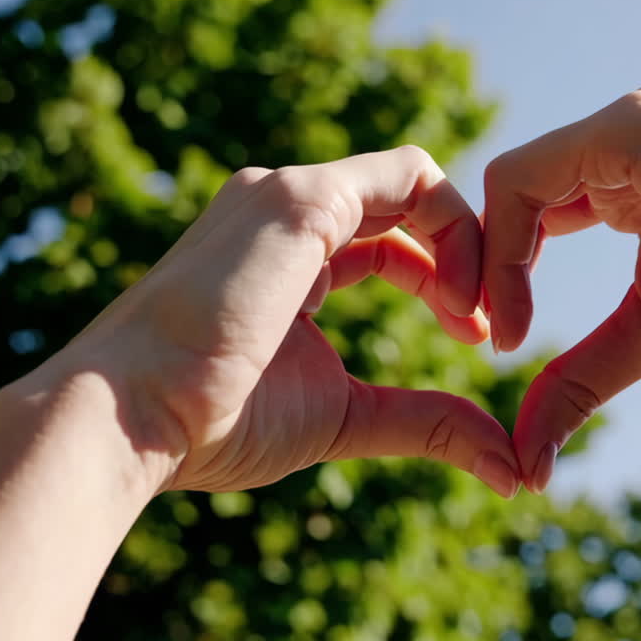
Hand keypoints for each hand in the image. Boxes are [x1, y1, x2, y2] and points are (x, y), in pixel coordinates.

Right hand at [34, 147, 520, 497]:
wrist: (134, 417)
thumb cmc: (213, 423)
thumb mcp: (343, 415)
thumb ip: (423, 421)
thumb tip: (506, 464)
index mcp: (285, 256)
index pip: (384, 240)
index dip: (441, 280)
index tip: (473, 336)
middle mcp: (284, 210)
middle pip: (405, 206)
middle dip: (462, 260)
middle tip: (485, 328)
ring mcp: (287, 195)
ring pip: (412, 180)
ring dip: (464, 242)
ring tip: (473, 315)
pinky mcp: (298, 199)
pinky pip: (408, 175)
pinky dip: (454, 226)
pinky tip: (456, 296)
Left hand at [483, 84, 640, 491]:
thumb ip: (581, 377)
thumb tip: (529, 456)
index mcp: (630, 168)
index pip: (535, 207)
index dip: (505, 273)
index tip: (502, 345)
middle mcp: (621, 133)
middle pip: (511, 195)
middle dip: (482, 269)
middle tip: (481, 340)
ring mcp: (625, 123)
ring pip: (507, 186)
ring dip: (486, 265)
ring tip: (497, 335)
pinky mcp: (627, 130)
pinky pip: (522, 182)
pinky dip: (502, 251)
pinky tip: (512, 313)